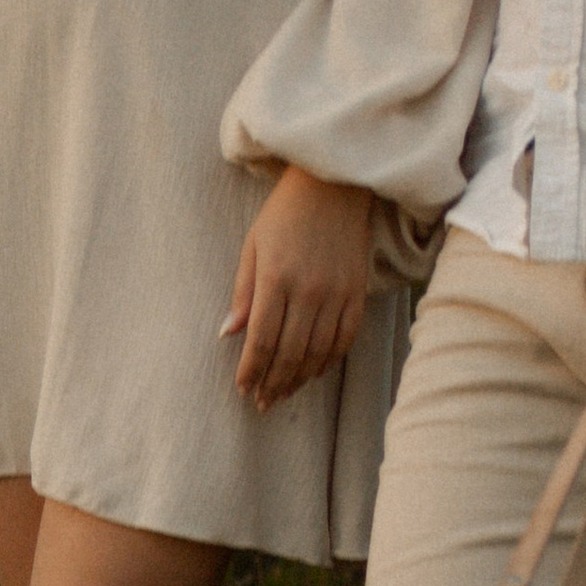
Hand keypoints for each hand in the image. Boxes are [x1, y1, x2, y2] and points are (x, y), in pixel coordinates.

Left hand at [221, 167, 371, 409]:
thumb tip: (228, 334)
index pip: (261, 340)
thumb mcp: (253, 246)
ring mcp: (336, 293)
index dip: (251, 370)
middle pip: (288, 354)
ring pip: (316, 353)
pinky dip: (328, 361)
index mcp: (276, 278)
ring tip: (284, 393)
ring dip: (298, 379)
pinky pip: (344, 339)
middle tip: (262, 403)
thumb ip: (243, 292)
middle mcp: (308, 290)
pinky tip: (314, 373)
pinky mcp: (357, 292)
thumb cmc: (286, 213)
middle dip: (272, 384)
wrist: (336, 182)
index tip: (243, 388)